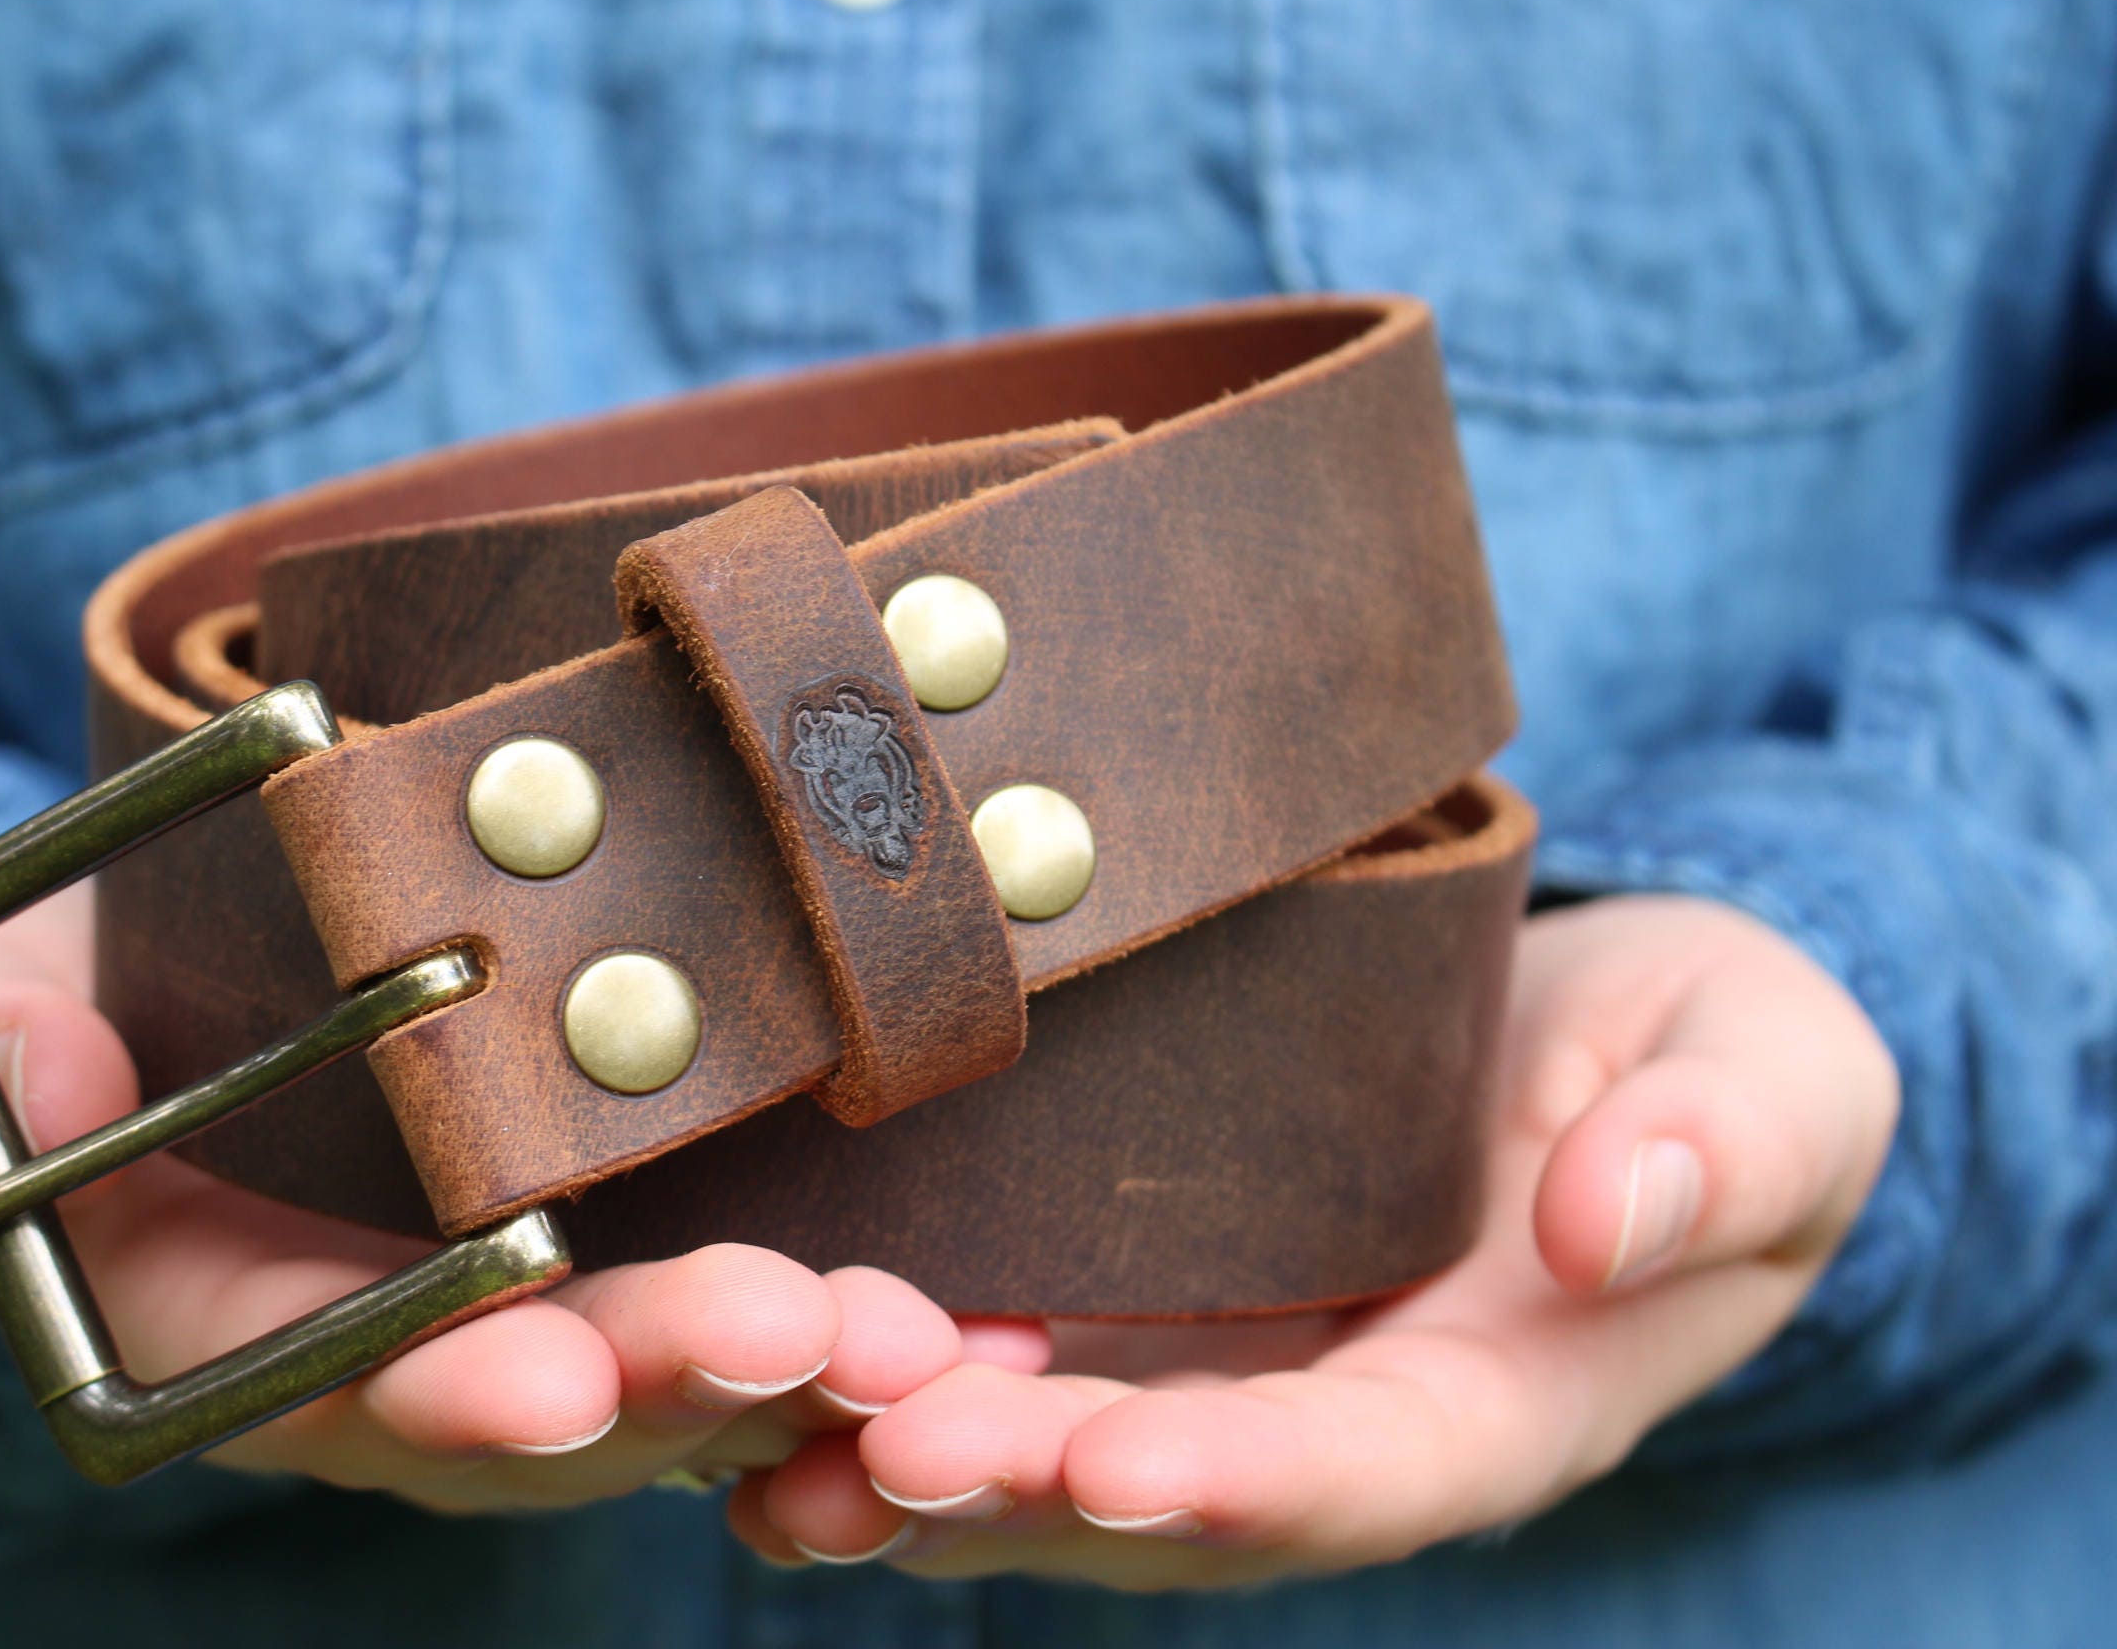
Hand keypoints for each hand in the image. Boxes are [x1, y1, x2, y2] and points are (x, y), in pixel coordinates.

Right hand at [0, 883, 970, 1509]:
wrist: (194, 987)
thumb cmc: (67, 1024)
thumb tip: (29, 1077)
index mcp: (242, 1340)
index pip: (336, 1389)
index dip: (439, 1386)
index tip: (547, 1373)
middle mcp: (408, 1365)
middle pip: (548, 1409)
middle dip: (672, 1383)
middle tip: (807, 1341)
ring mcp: (543, 1320)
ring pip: (685, 1387)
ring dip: (808, 1375)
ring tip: (934, 1347)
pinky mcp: (652, 1256)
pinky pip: (770, 1327)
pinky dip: (873, 1346)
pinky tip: (1005, 1332)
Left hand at [729, 896, 1900, 1587]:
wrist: (1602, 1037)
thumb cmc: (1706, 1063)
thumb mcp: (1774, 1081)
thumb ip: (1723, 1154)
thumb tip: (1610, 1223)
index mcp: (1496, 1406)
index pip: (1363, 1476)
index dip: (1246, 1485)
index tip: (1126, 1464)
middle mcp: (1327, 1424)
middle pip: (1158, 1499)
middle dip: (1019, 1488)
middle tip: (882, 1452)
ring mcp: (1213, 1369)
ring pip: (1042, 1458)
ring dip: (905, 1463)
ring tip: (773, 1442)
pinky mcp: (1127, 1297)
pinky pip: (993, 1362)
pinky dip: (879, 1379)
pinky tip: (761, 1368)